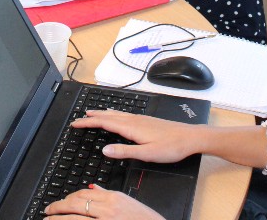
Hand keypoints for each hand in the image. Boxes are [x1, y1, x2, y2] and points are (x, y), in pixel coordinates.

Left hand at [45, 185, 163, 219]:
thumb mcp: (128, 203)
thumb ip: (108, 195)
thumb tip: (93, 187)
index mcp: (114, 198)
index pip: (86, 192)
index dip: (70, 196)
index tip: (62, 201)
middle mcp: (108, 209)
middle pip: (77, 203)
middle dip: (59, 206)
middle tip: (48, 209)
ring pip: (75, 217)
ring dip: (58, 218)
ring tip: (48, 219)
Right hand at [69, 110, 199, 163]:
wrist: (190, 137)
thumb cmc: (171, 147)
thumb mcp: (147, 154)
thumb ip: (124, 151)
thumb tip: (104, 150)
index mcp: (132, 127)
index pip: (104, 123)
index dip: (89, 123)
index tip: (76, 123)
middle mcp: (134, 120)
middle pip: (108, 116)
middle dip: (92, 117)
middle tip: (79, 118)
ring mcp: (141, 119)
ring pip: (116, 114)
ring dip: (102, 114)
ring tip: (92, 113)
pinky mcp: (146, 120)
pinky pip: (124, 114)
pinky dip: (114, 114)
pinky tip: (116, 115)